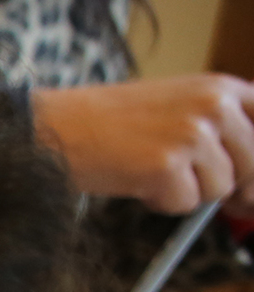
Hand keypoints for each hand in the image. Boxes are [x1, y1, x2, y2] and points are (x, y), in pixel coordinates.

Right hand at [33, 74, 253, 215]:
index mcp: (220, 87)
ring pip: (220, 189)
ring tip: (150, 172)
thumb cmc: (110, 123)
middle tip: (190, 183)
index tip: (247, 182)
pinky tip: (137, 181)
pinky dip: (160, 202)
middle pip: (252, 165)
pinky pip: (186, 204)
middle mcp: (214, 105)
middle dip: (226, 183)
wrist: (57, 127)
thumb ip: (217, 128)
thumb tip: (251, 189)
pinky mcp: (167, 165)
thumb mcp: (176, 108)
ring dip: (187, 192)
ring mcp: (192, 134)